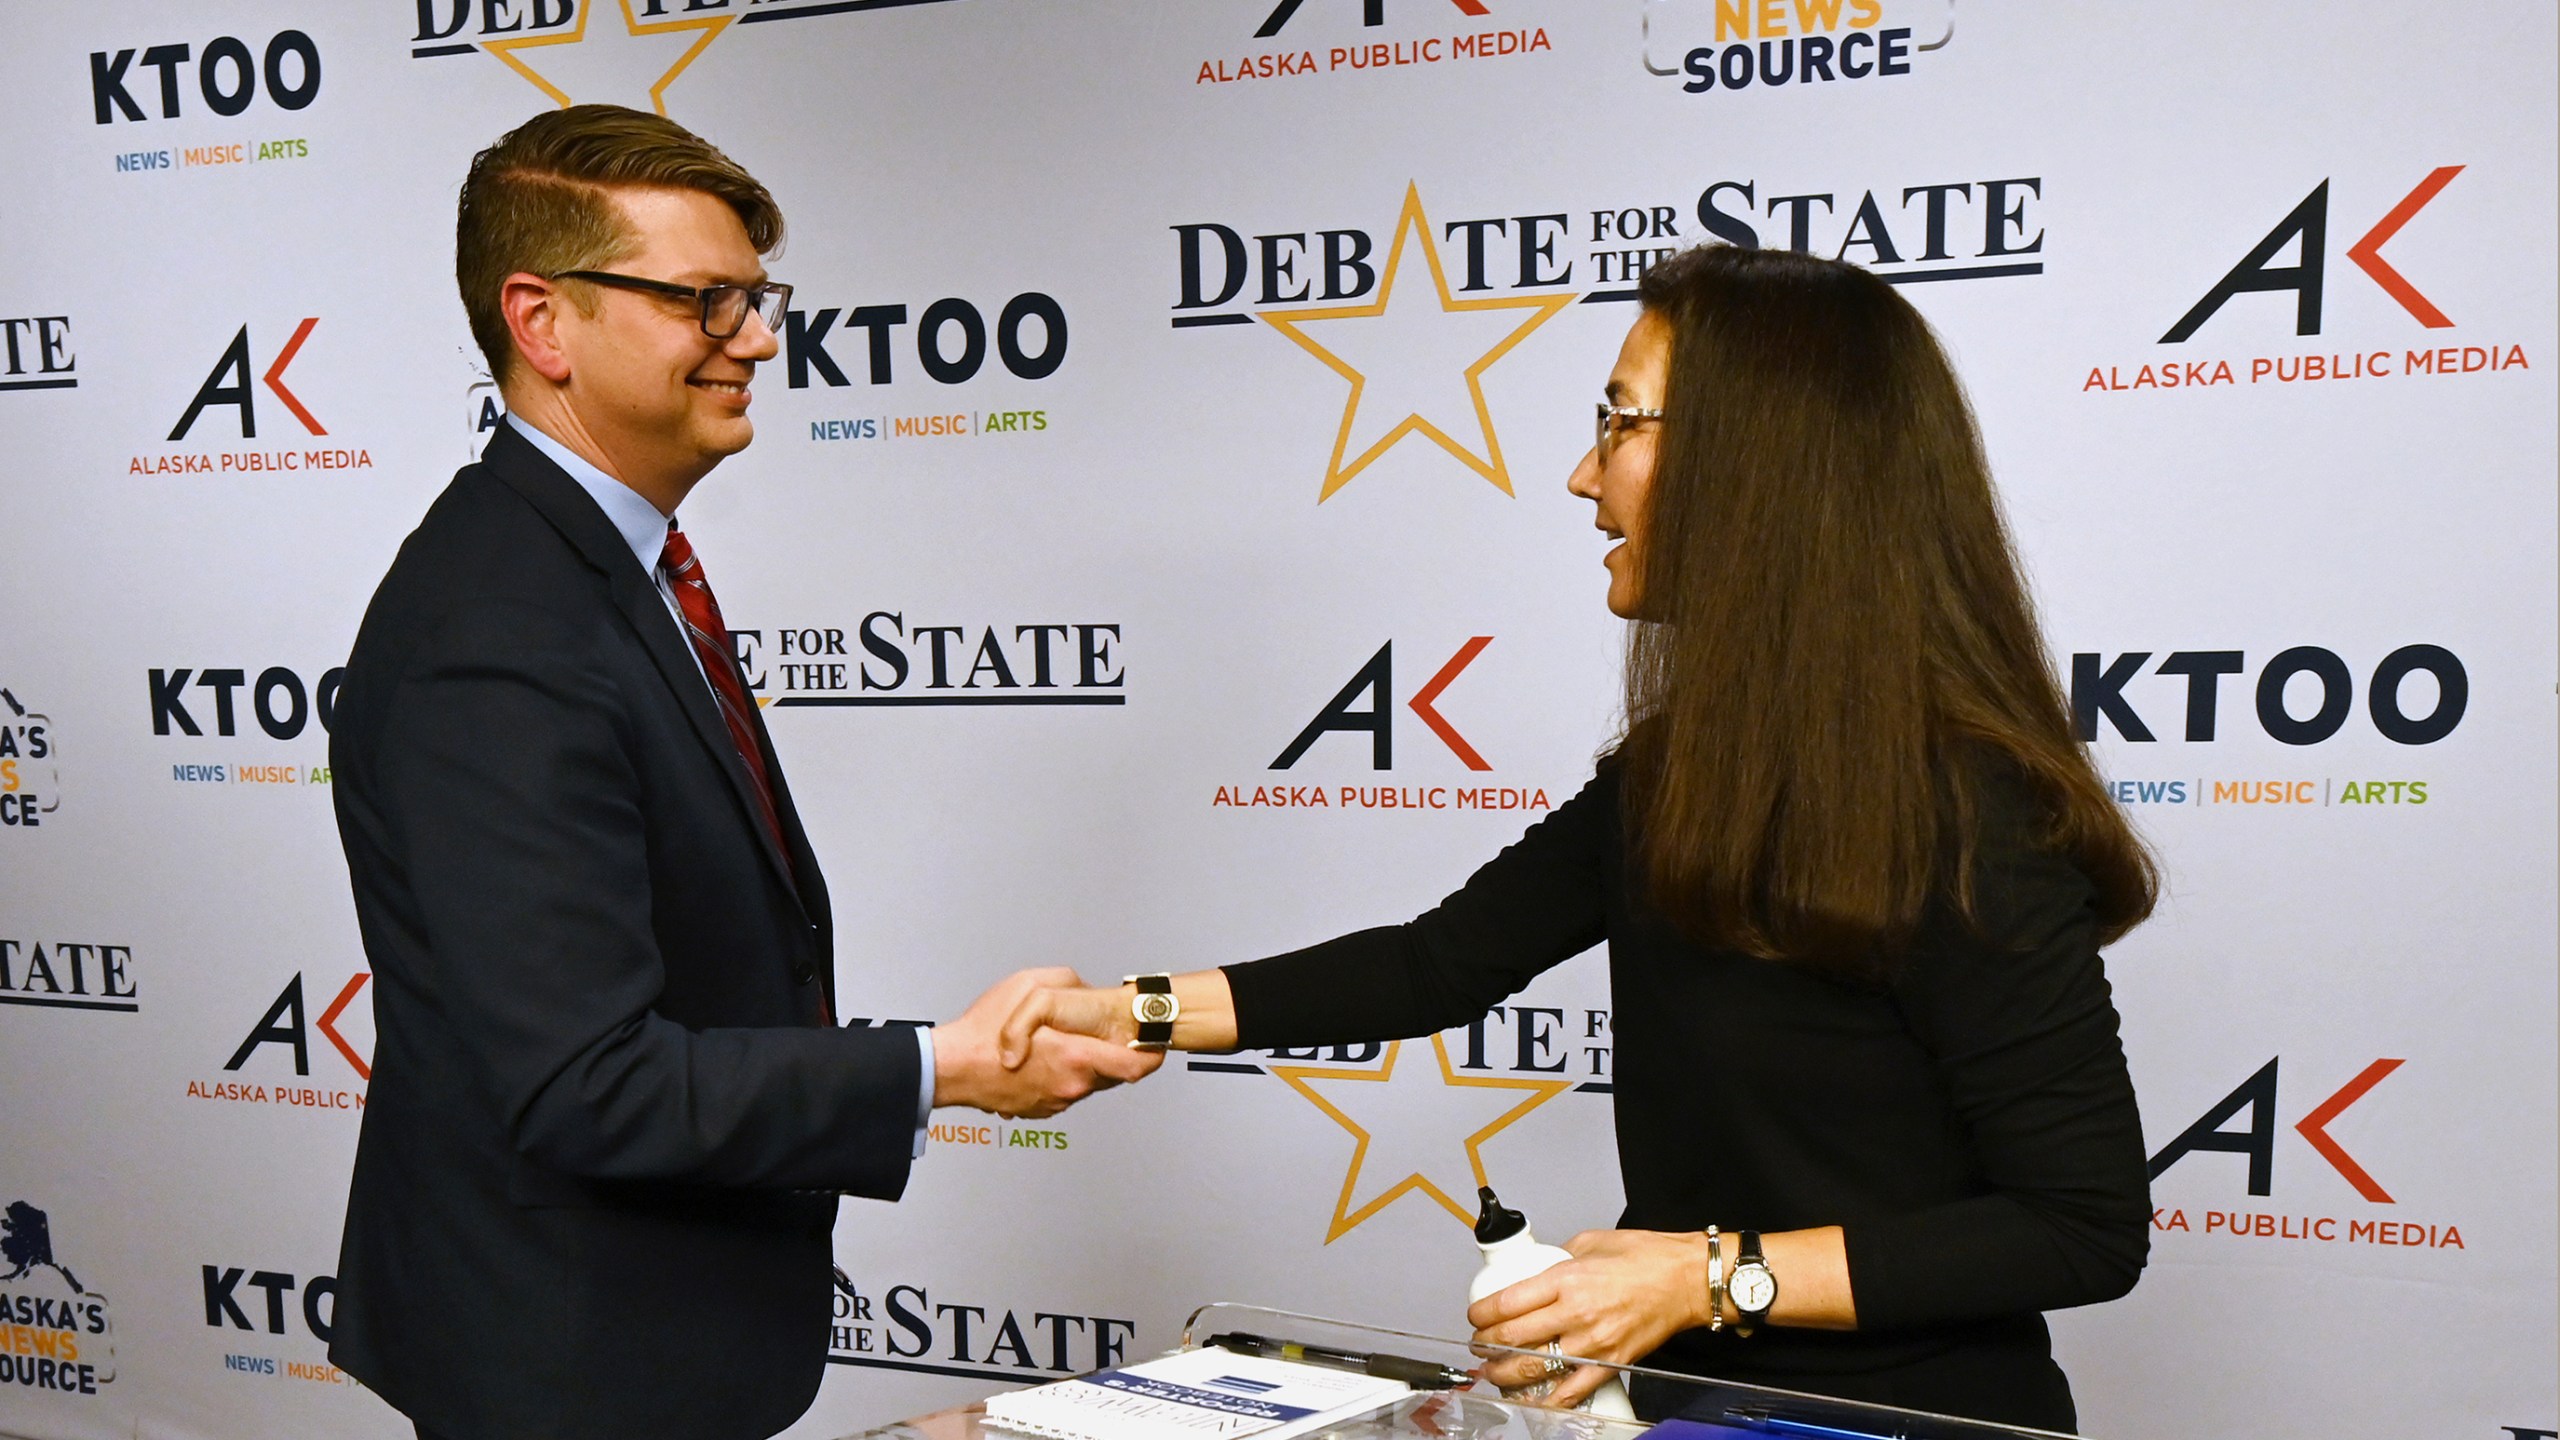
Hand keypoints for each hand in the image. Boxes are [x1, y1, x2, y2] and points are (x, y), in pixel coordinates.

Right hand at [933, 968, 1160, 1117]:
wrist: (952, 1068)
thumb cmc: (984, 1032)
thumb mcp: (1030, 985)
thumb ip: (1069, 984)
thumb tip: (1086, 991)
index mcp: (1078, 1057)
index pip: (1135, 1067)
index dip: (1151, 1056)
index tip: (1155, 1046)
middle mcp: (1072, 1086)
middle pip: (1110, 1074)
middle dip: (1106, 1053)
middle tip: (1090, 1034)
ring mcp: (1056, 1102)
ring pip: (1084, 1083)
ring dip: (1078, 1065)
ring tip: (1051, 1046)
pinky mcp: (1040, 1111)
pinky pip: (1061, 1092)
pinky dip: (1056, 1077)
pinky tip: (1035, 1061)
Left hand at [1466, 1229, 1708, 1408]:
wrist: (1687, 1280)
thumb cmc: (1647, 1258)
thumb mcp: (1590, 1242)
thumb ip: (1558, 1259)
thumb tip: (1535, 1271)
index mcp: (1566, 1279)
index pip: (1506, 1302)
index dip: (1481, 1313)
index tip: (1475, 1316)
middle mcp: (1575, 1313)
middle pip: (1513, 1338)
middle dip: (1486, 1345)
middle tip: (1479, 1345)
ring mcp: (1593, 1343)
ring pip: (1534, 1368)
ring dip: (1505, 1374)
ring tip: (1492, 1373)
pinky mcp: (1611, 1364)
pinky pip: (1571, 1390)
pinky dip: (1547, 1400)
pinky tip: (1531, 1400)